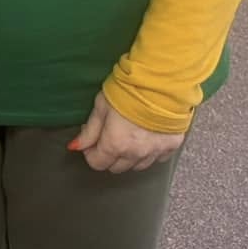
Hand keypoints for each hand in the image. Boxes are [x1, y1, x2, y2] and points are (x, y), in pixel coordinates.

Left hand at [70, 89, 184, 174]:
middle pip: (116, 167)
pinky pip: (157, 159)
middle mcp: (135, 154)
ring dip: (129, 156)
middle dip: (109, 155)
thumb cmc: (128, 89)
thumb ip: (89, 131)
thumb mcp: (101, 106)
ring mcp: (155, 152)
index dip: (91, 152)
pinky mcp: (171, 146)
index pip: (97, 163)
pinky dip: (150, 152)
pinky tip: (147, 137)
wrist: (161, 81)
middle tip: (110, 135)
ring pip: (137, 166)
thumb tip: (76, 146)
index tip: (93, 139)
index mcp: (115, 144)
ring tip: (129, 135)